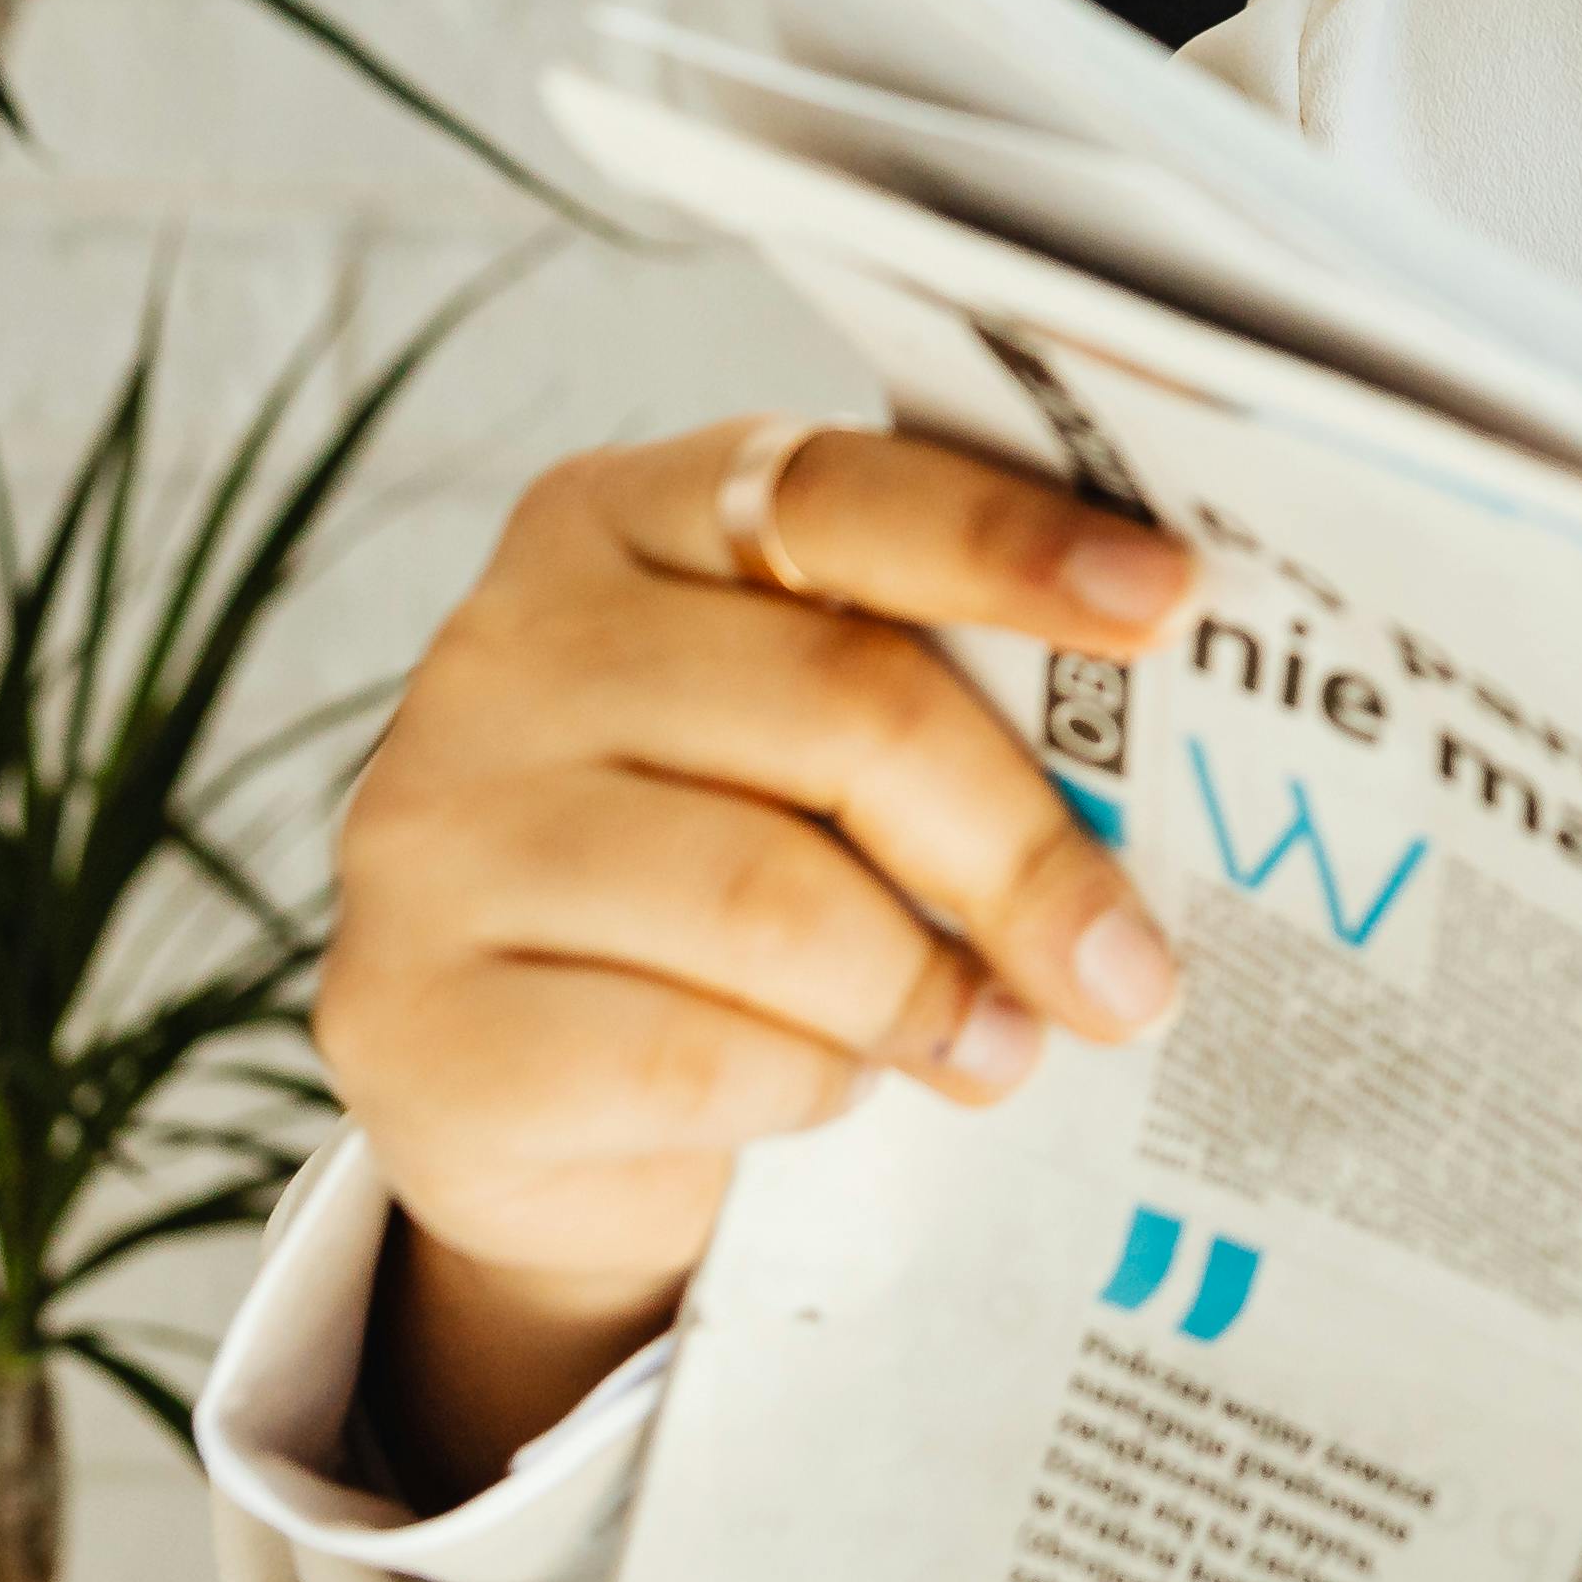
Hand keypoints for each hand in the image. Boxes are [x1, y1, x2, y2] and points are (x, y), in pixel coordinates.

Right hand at [315, 424, 1198, 1496]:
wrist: (533, 1088)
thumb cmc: (729, 858)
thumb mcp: (819, 739)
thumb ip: (944, 691)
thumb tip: (1174, 751)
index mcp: (623, 518)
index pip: (841, 493)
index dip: (1015, 546)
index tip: (1172, 603)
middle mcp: (503, 646)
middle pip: (842, 711)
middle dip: (1024, 852)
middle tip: (1132, 968)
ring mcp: (433, 831)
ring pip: (767, 900)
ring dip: (924, 991)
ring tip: (998, 1043)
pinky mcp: (407, 1019)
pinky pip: (683, 1056)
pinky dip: (807, 1085)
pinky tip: (839, 1086)